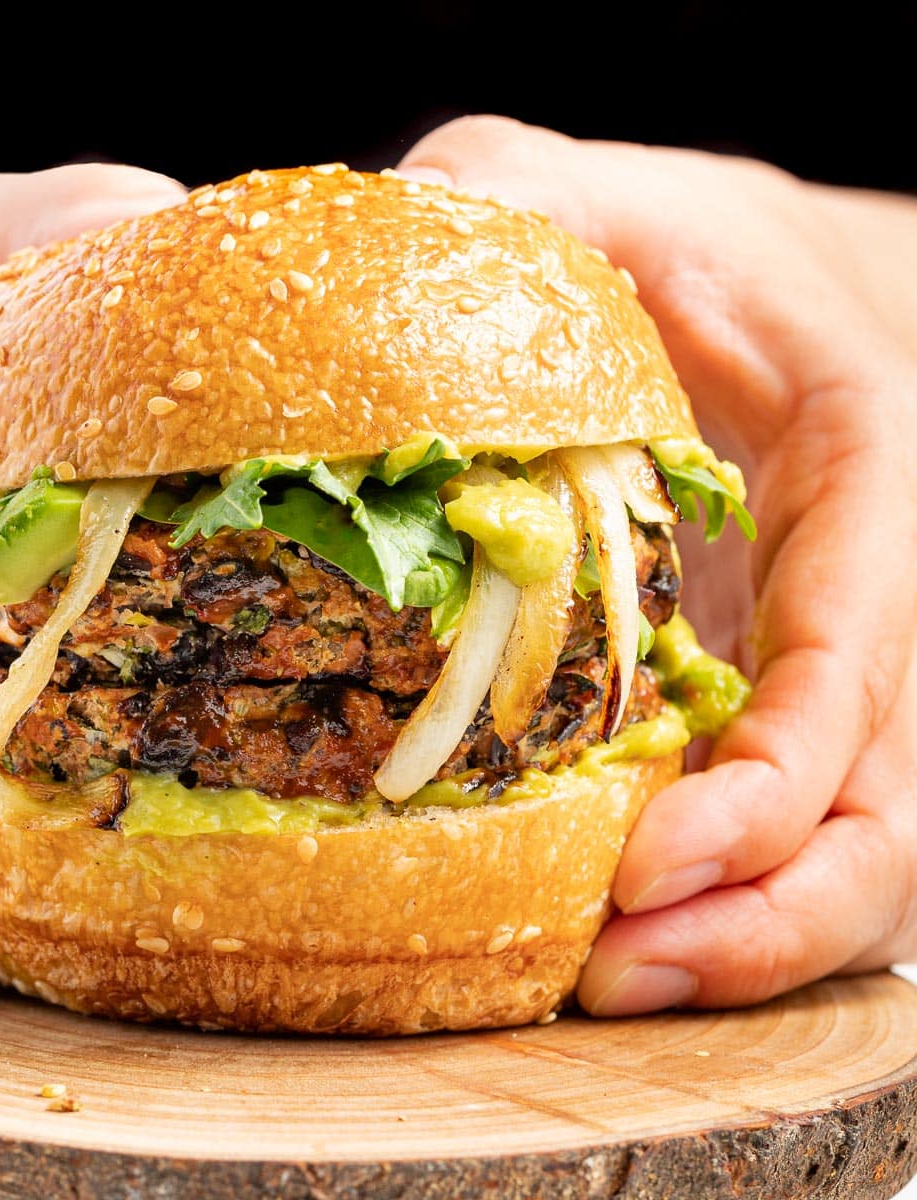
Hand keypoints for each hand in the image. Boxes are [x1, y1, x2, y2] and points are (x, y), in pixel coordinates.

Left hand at [400, 118, 916, 1013]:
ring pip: (848, 846)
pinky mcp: (765, 693)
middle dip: (772, 914)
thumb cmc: (673, 240)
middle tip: (618, 974)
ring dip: (743, 940)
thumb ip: (515, 204)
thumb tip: (408, 243)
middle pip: (886, 805)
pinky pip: (774, 825)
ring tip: (605, 981)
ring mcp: (827, 655)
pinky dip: (713, 898)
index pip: (864, 657)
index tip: (654, 864)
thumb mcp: (589, 195)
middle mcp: (869, 587)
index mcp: (865, 466)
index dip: (779, 785)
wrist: (728, 281)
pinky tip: (606, 924)